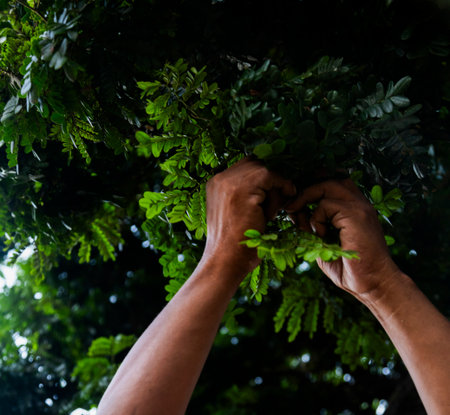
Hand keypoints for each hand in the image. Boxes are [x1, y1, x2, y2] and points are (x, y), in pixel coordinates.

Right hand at [204, 158, 295, 276]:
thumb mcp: (237, 213)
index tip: (274, 195)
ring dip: (274, 189)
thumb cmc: (235, 244)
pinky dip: (280, 190)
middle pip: (255, 163)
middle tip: (277, 204)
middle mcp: (219, 179)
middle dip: (270, 181)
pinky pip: (271, 177)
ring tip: (271, 213)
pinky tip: (278, 210)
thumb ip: (247, 195)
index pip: (246, 166)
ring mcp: (228, 182)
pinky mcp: (242, 190)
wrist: (225, 262)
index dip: (263, 178)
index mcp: (215, 184)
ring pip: (264, 169)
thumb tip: (274, 184)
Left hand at [286, 179, 400, 301]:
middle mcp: (359, 202)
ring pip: (326, 184)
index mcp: (354, 207)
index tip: (296, 203)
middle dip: (305, 188)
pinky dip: (316, 218)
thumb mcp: (324, 244)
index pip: (332, 180)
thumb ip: (312, 227)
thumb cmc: (351, 268)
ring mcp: (360, 207)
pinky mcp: (356, 215)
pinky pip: (326, 204)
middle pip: (328, 176)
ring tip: (298, 217)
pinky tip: (320, 235)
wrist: (374, 285)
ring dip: (306, 198)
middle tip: (290, 206)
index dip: (311, 186)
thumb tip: (295, 214)